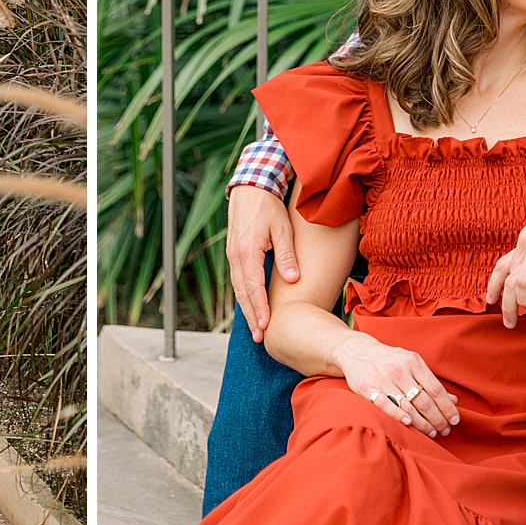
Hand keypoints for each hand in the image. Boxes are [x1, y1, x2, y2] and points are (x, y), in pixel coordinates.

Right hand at [226, 185, 299, 342]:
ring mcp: (232, 255)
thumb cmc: (269, 206)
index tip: (267, 325)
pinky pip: (237, 279)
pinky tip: (250, 304)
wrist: (250, 187)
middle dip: (251, 316)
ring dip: (246, 308)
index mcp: (247, 251)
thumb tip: (293, 279)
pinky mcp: (234, 252)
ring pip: (238, 287)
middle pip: (243, 292)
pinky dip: (243, 294)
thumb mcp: (282, 228)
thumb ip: (286, 254)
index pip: (254, 286)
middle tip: (260, 337)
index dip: (260, 308)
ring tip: (256, 327)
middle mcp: (236, 256)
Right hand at [331, 334, 460, 438]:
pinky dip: (397, 415)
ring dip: (423, 424)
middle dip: (438, 419)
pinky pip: (386, 406)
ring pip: (408, 407)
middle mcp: (399, 370)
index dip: (447, 407)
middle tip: (444, 430)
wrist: (357, 352)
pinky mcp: (368, 389)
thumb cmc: (390, 360)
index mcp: (413, 362)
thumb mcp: (411, 363)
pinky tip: (408, 423)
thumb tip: (453, 400)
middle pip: (424, 401)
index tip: (454, 420)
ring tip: (431, 432)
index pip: (436, 389)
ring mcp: (383, 379)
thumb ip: (431, 381)